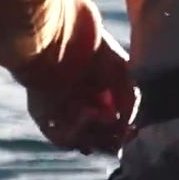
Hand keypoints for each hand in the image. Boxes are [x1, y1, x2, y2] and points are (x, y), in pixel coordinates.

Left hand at [27, 35, 135, 154]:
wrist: (60, 37)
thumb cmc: (93, 50)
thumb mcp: (124, 73)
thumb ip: (131, 101)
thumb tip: (127, 128)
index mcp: (97, 95)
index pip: (112, 127)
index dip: (124, 133)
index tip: (134, 130)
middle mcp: (79, 106)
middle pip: (98, 140)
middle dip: (113, 140)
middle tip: (124, 132)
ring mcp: (61, 114)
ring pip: (83, 143)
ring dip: (98, 136)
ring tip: (103, 114)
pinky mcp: (44, 117)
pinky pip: (62, 138)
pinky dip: (79, 131)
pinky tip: (87, 111)